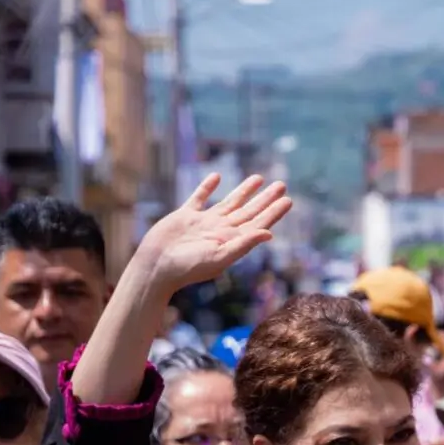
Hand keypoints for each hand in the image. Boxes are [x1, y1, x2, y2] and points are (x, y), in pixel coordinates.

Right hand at [129, 174, 290, 298]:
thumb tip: (269, 233)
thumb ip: (244, 244)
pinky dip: (207, 187)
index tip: (288, 200)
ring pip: (229, 202)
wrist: (156, 267)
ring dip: (244, 191)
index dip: (273, 212)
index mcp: (231, 241)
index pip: (258, 223)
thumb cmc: (187, 267)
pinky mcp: (185, 216)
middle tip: (281, 185)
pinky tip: (217, 176)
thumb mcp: (219, 257)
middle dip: (265, 199)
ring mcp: (203, 223)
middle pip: (249, 211)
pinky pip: (199, 198)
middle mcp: (221, 231)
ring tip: (259, 178)